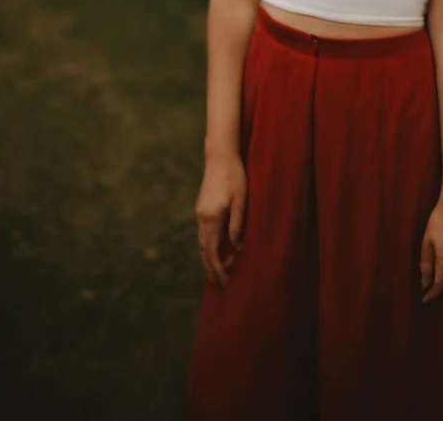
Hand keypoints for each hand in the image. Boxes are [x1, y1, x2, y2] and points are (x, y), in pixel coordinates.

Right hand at [195, 152, 246, 287]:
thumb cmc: (235, 176)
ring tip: (217, 273)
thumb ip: (238, 224)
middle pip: (204, 251)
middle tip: (221, 286)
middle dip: (211, 270)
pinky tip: (217, 249)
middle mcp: (202, 219)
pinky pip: (204, 234)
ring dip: (209, 259)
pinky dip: (209, 246)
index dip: (218, 270)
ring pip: (202, 243)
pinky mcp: (202, 208)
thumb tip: (238, 248)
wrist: (220, 156)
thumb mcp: (241, 200)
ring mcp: (200, 213)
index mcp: (211, 219)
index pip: (212, 253)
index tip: (226, 282)